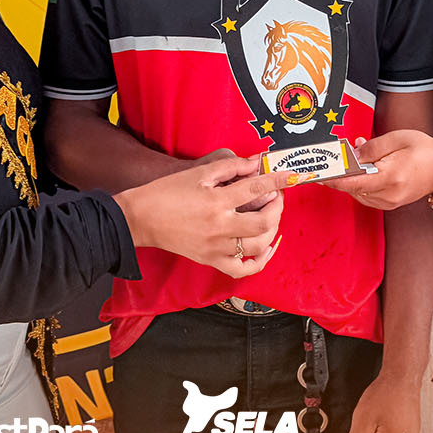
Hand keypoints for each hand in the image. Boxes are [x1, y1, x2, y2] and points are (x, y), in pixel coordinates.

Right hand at [115, 156, 290, 275]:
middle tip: (276, 194)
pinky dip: (261, 261)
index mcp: (216, 202)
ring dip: (272, 228)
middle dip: (277, 206)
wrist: (141, 219)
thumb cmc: (166, 193)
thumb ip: (230, 166)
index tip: (291, 175)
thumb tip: (255, 163)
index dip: (277, 180)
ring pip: (259, 245)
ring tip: (270, 214)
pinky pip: (244, 269)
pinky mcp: (211, 260)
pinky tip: (266, 246)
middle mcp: (220, 227)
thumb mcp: (199, 173)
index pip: (256, 189)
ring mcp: (217, 248)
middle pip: (264, 221)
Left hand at [335, 131, 432, 209]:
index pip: (353, 182)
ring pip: (358, 193)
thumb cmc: (425, 150)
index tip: (320, 176)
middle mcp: (389, 194)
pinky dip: (361, 184)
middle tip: (335, 159)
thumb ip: (371, 148)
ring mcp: (390, 202)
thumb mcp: (396, 139)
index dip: (334, 179)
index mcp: (390, 176)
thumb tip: (352, 155)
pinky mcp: (391, 204)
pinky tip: (364, 170)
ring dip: (352, 178)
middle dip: (342, 174)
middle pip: (353, 188)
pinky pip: (367, 196)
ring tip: (355, 159)